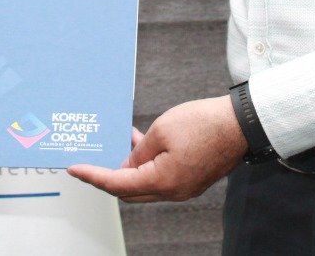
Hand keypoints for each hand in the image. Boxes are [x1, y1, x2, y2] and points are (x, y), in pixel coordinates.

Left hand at [66, 96, 244, 202]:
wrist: (239, 124)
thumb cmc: (204, 123)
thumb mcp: (160, 131)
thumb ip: (139, 151)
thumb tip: (127, 165)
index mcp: (163, 181)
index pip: (117, 184)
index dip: (93, 176)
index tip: (75, 169)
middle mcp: (174, 191)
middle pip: (130, 192)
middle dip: (109, 176)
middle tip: (93, 159)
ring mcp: (184, 188)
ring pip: (145, 186)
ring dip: (129, 169)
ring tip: (119, 143)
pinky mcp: (192, 180)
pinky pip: (161, 179)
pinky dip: (147, 166)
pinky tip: (142, 145)